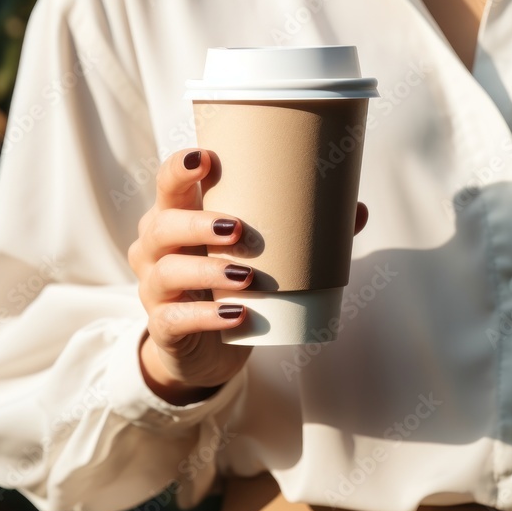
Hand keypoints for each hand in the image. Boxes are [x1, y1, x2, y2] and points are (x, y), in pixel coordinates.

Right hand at [128, 148, 368, 404]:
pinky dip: (206, 317)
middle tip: (237, 228)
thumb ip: (301, 232)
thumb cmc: (228, 285)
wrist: (204, 352)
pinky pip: (176, 319)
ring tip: (246, 275)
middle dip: (197, 224)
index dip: (180, 169)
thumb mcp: (254, 255)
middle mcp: (155, 249)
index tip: (206, 159)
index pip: (168, 184)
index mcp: (175, 217)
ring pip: (168, 272)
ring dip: (207, 271)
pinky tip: (235, 314)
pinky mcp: (164, 329)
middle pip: (161, 225)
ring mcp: (155, 289)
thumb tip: (356, 209)